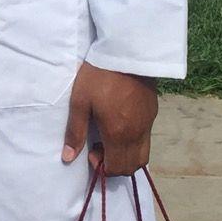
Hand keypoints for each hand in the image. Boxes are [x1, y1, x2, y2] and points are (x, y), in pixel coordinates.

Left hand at [62, 63, 159, 177]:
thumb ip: (75, 132)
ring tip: (112, 137)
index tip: (91, 151)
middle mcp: (137, 134)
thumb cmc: (99, 76)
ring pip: (143, 155)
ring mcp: (148, 124)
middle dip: (115, 164)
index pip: (117, 168)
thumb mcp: (80, 102)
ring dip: (127, 155)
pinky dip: (135, 142)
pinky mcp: (153, 113)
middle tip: (100, 146)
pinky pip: (146, 138)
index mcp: (118, 135)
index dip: (103, 167)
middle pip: (131, 166)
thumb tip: (68, 158)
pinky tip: (122, 123)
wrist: (126, 52)